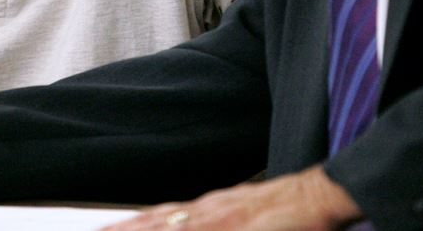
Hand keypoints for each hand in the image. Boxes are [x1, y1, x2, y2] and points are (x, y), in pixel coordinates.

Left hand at [103, 167, 361, 230]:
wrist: (319, 194)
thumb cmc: (288, 211)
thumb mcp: (242, 216)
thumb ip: (219, 220)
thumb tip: (189, 222)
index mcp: (209, 209)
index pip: (158, 218)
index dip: (129, 226)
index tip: (103, 230)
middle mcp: (208, 211)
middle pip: (157, 221)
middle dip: (125, 229)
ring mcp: (221, 218)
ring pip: (172, 226)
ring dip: (143, 228)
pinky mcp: (237, 226)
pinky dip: (183, 230)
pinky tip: (169, 230)